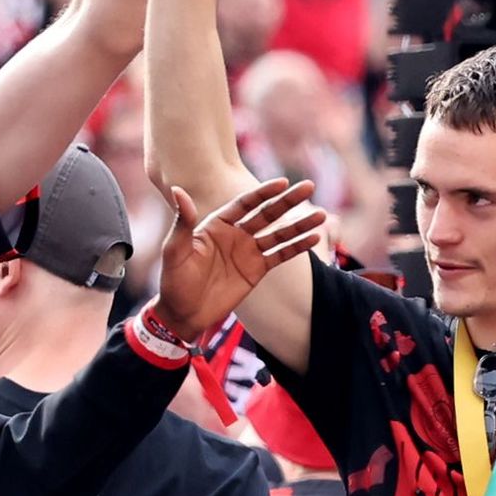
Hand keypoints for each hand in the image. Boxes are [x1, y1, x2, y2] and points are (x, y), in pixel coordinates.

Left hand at [150, 177, 332, 339]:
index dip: (264, 193)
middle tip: (309, 186)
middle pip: (267, 214)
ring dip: (299, 225)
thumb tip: (178, 190)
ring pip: (279, 234)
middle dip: (288, 201)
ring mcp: (248, 252)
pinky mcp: (256, 270)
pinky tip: (313, 238)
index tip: (283, 183)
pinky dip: (297, 247)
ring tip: (321, 215)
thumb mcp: (176, 250)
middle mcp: (236, 234)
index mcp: (218, 224)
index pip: (245, 204)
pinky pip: (280, 256)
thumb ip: (183, 222)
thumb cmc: (174, 280)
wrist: (183, 313)